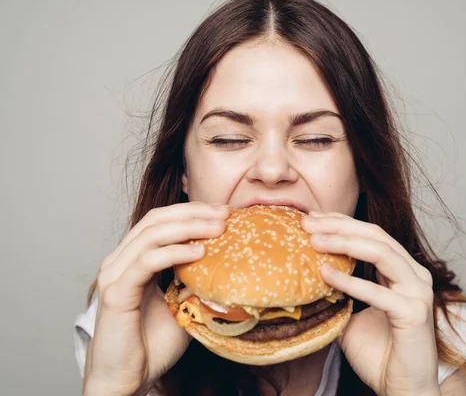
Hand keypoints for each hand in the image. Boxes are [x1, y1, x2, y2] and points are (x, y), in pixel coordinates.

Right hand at [84, 202, 229, 395]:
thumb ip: (194, 282)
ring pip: (151, 234)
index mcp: (133, 260)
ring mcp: (115, 274)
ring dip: (188, 227)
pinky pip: (146, 262)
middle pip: (156, 220)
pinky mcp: (116, 292)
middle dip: (193, 213)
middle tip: (225, 214)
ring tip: (218, 228)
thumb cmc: (152, 346)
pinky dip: (174, 252)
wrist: (128, 379)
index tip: (223, 212)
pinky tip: (199, 252)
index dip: (191, 212)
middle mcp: (120, 261)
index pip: (161, 221)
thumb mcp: (182, 305)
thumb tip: (225, 265)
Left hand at [302, 212, 440, 395]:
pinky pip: (379, 292)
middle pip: (376, 236)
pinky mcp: (414, 313)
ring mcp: (417, 292)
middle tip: (308, 222)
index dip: (342, 223)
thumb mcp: (350, 317)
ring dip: (344, 243)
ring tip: (314, 241)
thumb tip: (306, 281)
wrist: (401, 389)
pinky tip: (326, 274)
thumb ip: (337, 296)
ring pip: (382, 252)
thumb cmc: (380, 355)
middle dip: (340, 226)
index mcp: (402, 271)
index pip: (372, 235)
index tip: (312, 218)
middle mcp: (414, 275)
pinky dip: (350, 281)